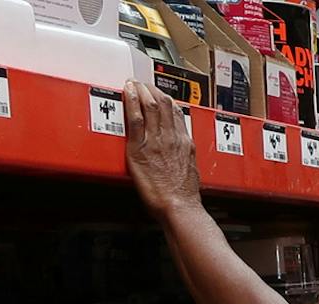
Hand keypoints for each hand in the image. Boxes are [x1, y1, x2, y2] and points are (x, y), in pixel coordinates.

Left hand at [123, 81, 201, 216]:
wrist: (179, 206)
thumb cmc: (184, 197)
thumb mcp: (191, 171)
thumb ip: (184, 157)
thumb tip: (181, 152)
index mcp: (185, 144)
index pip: (177, 113)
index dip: (166, 99)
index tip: (159, 94)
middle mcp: (172, 138)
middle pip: (164, 104)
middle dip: (152, 90)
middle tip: (142, 84)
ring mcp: (157, 141)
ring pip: (150, 106)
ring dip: (141, 91)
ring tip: (133, 83)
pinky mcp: (141, 148)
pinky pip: (136, 119)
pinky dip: (131, 102)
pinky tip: (127, 93)